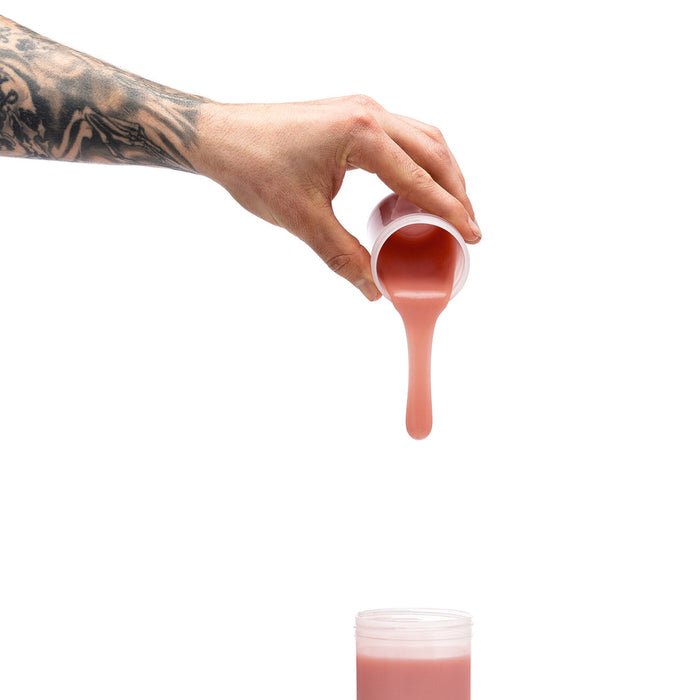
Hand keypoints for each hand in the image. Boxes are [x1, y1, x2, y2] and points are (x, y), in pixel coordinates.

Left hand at [193, 95, 480, 300]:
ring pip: (423, 138)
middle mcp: (368, 114)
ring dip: (442, 173)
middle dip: (456, 190)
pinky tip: (417, 187)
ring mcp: (361, 110)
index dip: (451, 209)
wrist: (219, 136)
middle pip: (434, 151)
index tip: (473, 233)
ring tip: (452, 208)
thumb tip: (374, 288)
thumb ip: (344, 255)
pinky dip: (420, 162)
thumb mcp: (302, 219)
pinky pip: (403, 136)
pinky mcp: (352, 115)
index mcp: (361, 134)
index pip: (421, 177)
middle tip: (468, 226)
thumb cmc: (253, 167)